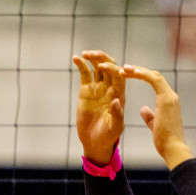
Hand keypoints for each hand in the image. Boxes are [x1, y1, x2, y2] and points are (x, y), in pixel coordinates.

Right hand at [73, 49, 124, 165]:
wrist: (95, 141)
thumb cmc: (108, 136)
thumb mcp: (115, 127)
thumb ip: (117, 114)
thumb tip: (116, 100)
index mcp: (119, 94)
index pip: (118, 76)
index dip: (112, 69)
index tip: (102, 67)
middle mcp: (110, 87)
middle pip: (109, 67)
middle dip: (102, 59)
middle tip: (92, 54)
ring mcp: (98, 88)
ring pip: (97, 67)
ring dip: (93, 58)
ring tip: (85, 53)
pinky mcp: (86, 90)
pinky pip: (85, 74)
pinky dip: (81, 65)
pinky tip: (76, 58)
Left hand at [123, 64, 194, 169]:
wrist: (173, 149)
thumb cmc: (164, 141)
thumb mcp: (154, 125)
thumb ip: (150, 116)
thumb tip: (143, 109)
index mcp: (168, 101)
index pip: (154, 82)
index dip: (141, 76)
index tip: (127, 74)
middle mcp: (170, 96)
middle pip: (153, 76)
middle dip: (137, 70)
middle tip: (123, 68)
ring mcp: (170, 96)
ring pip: (153, 75)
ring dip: (137, 70)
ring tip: (123, 68)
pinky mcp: (167, 99)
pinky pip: (154, 80)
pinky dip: (142, 74)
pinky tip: (130, 72)